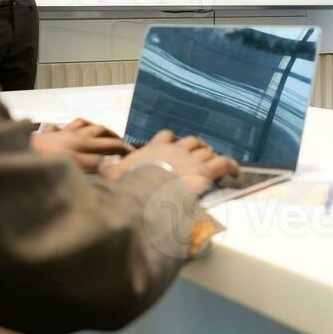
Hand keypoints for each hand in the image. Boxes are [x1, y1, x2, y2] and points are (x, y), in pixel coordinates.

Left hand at [30, 119, 132, 170]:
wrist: (14, 153)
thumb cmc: (43, 163)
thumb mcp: (73, 167)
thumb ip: (94, 164)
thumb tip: (111, 162)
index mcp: (82, 143)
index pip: (110, 144)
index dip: (125, 148)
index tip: (135, 154)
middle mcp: (73, 135)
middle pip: (99, 130)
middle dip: (114, 135)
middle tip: (122, 143)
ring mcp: (59, 133)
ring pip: (82, 123)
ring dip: (94, 126)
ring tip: (101, 132)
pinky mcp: (45, 135)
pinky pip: (58, 126)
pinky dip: (67, 128)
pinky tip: (66, 132)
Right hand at [99, 130, 239, 195]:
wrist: (146, 196)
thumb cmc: (129, 187)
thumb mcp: (112, 174)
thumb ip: (106, 168)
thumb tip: (97, 165)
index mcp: (155, 148)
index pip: (166, 137)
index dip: (172, 141)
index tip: (173, 147)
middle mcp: (175, 150)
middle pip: (191, 142)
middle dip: (196, 148)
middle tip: (200, 155)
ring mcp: (191, 159)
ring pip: (207, 152)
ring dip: (212, 156)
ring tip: (216, 163)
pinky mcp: (205, 172)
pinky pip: (223, 163)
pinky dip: (230, 166)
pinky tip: (235, 171)